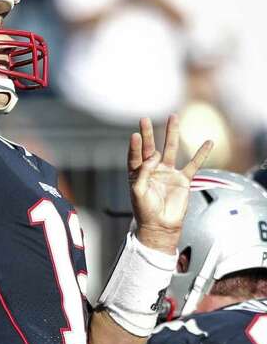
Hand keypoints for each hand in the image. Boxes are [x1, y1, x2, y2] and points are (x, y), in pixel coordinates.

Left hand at [128, 114, 212, 254]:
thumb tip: (152, 158)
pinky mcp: (182, 179)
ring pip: (171, 149)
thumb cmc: (145, 211)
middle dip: (149, 134)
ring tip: (173, 118)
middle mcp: (153, 171)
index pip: (136, 156)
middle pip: (151, 148)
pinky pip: (193, 164)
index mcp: (138, 175)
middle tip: (144, 119)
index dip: (135, 146)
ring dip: (172, 134)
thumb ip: (143, 173)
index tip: (135, 135)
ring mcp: (168, 173)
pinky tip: (208, 142)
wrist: (160, 225)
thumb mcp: (138, 192)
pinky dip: (201, 153)